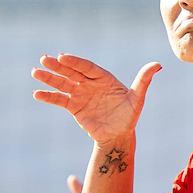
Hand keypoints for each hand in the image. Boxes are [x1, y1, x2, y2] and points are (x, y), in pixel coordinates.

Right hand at [32, 53, 160, 143]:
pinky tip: (36, 94)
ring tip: (35, 72)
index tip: (61, 57)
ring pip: (62, 84)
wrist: (118, 136)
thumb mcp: (137, 99)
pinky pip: (59, 100)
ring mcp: (80, 94)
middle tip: (43, 59)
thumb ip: (143, 81)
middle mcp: (90, 84)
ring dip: (49, 78)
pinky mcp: (74, 107)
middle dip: (57, 66)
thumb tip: (158, 64)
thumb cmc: (129, 116)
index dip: (75, 62)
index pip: (87, 67)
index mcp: (103, 78)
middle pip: (71, 72)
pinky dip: (48, 97)